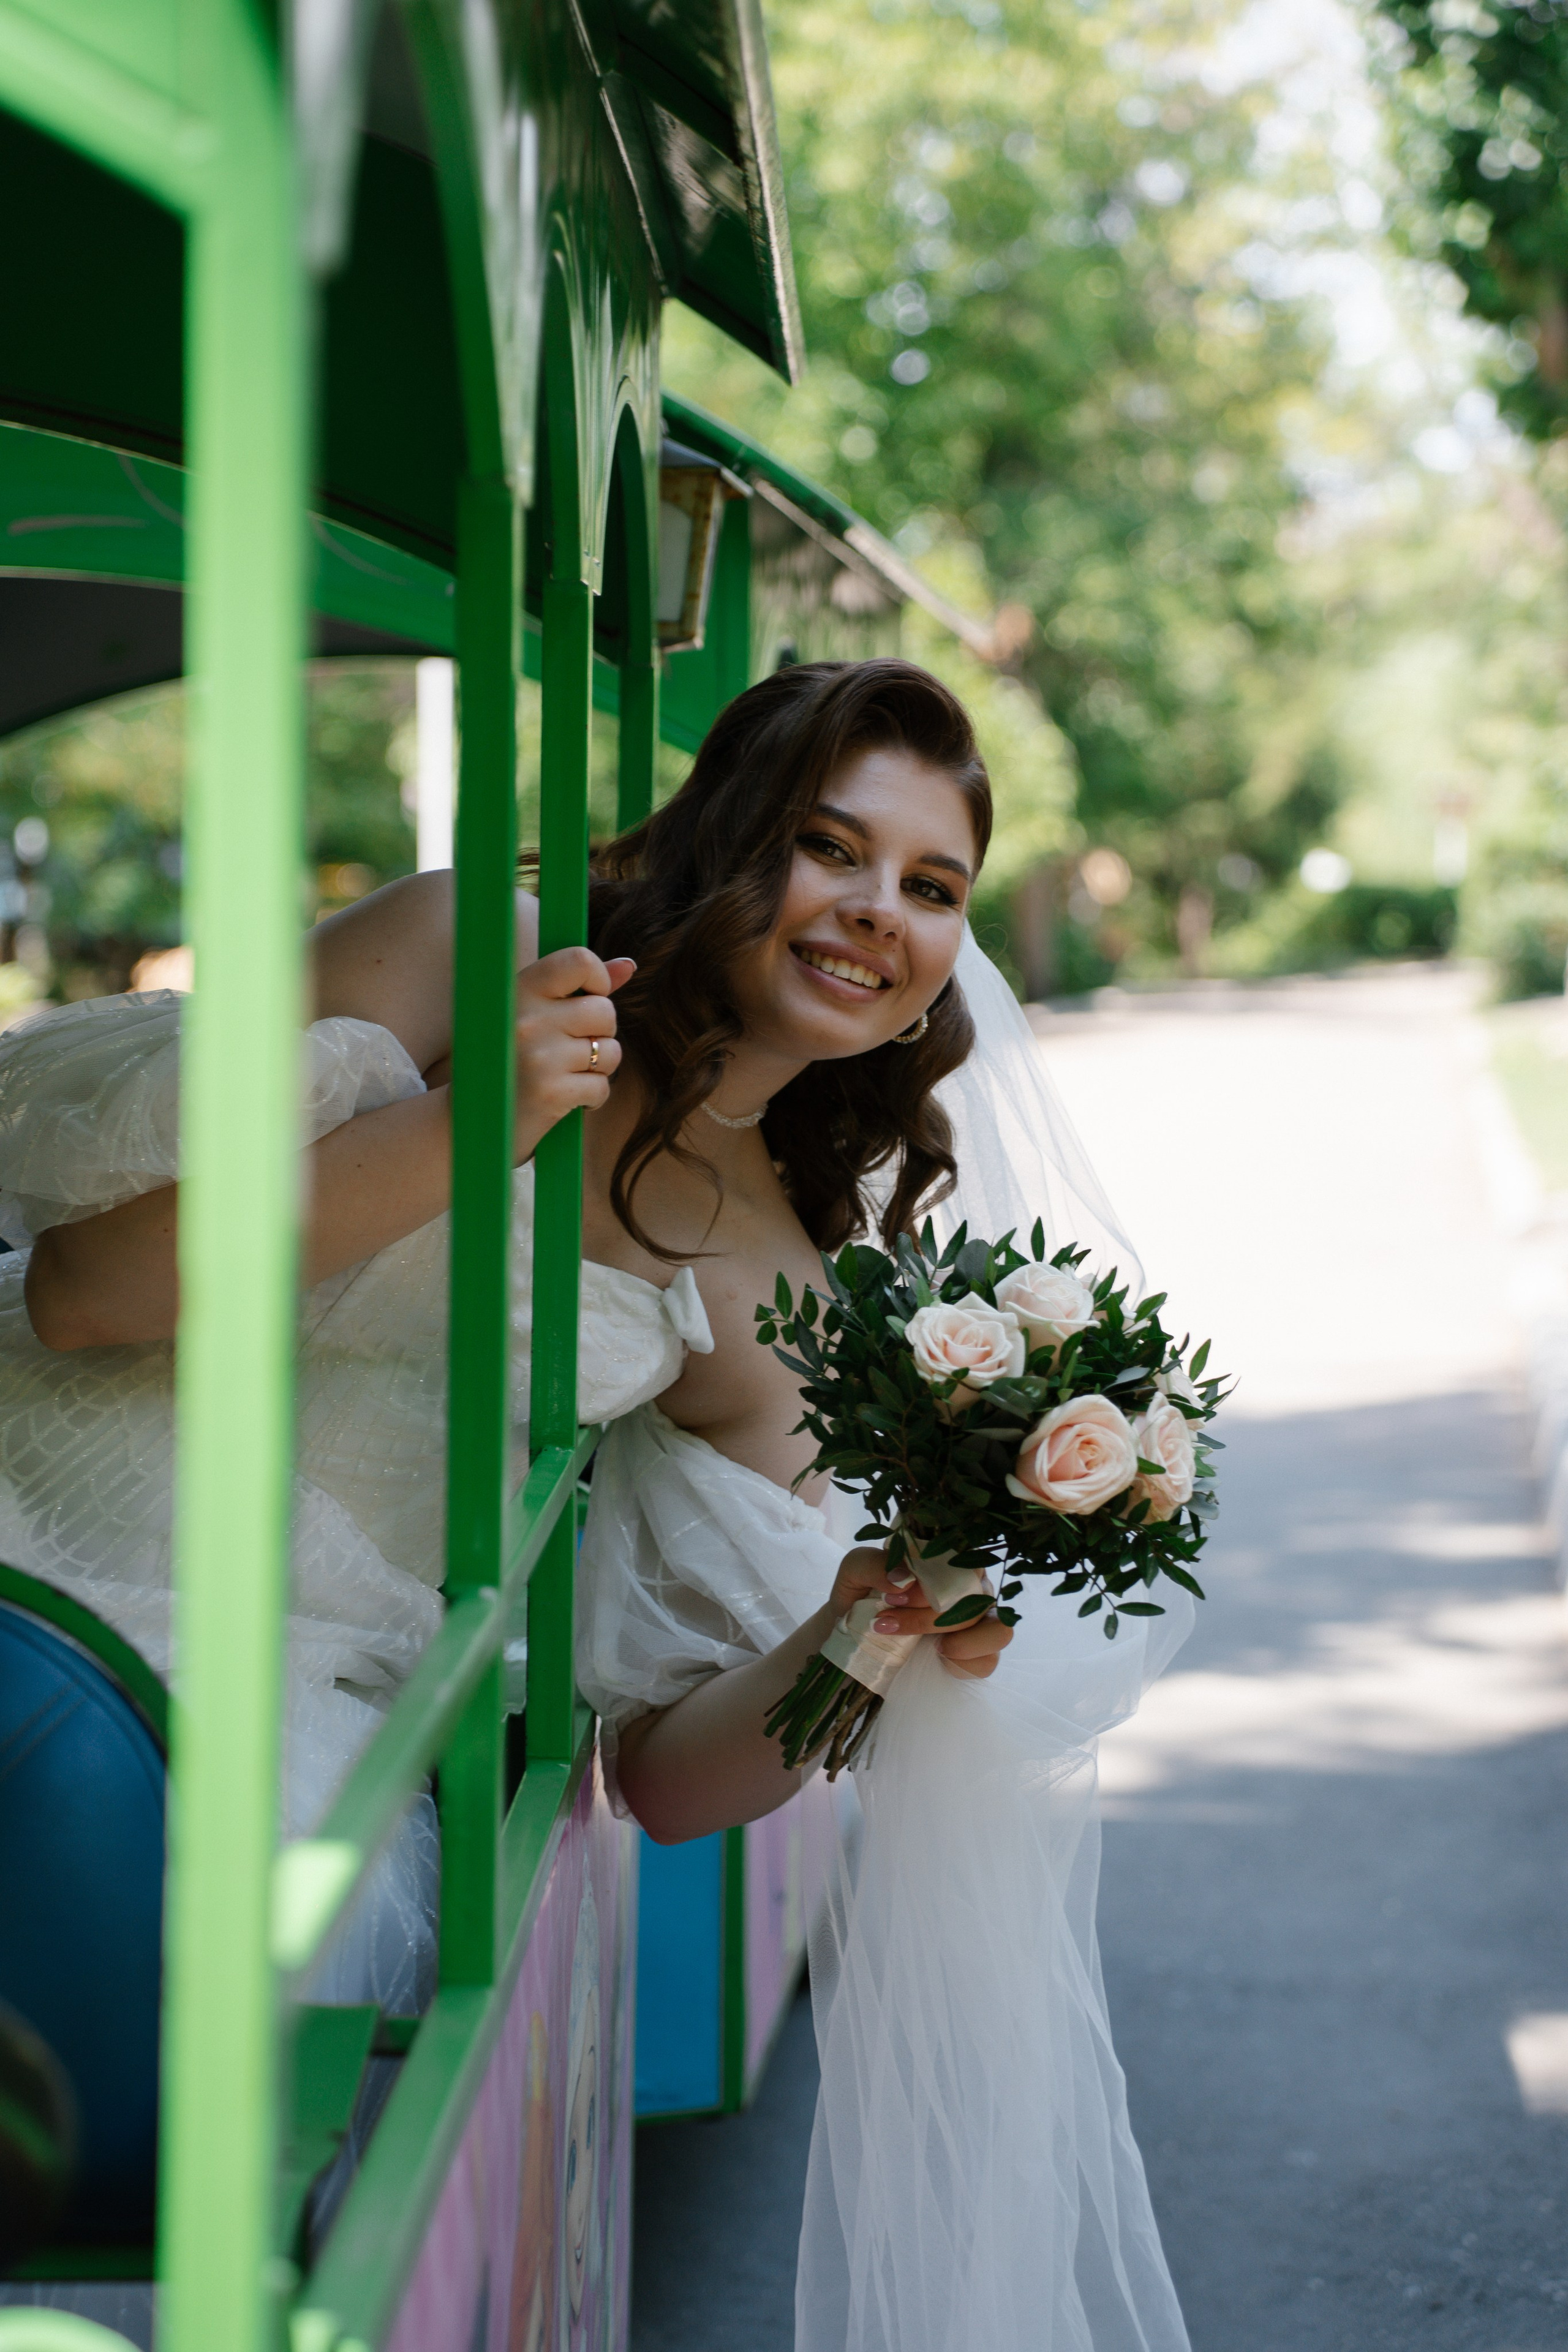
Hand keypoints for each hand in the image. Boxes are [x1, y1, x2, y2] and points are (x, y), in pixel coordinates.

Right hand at [512, 947, 634, 1157]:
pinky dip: (591, 1098)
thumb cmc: (507, 1061)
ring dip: (598, 1068)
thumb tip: (628, 965)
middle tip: (571, 1049)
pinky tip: (564, 1099)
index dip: (598, 979)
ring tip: (565, 1075)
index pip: (579, 961)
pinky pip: (601, 1088)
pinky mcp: (550, 1093)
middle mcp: (527, 1019)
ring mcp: (539, 1057)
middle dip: (600, 1034)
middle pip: (605, 1011)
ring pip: (610, 1051)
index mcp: (518, 990)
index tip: (589, 998)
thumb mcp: (530, 1012)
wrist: (473, 1121)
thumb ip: (578, 987)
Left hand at [828, 1546, 1014, 1681]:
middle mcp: (972, 1588)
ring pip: (998, 1629)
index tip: (893, 1596)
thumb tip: (904, 1577)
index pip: (965, 1560)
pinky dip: (964, 1661)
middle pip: (977, 1597)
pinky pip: (989, 1660)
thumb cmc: (861, 1596)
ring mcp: (979, 1624)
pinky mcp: (977, 1656)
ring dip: (961, 1639)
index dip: (935, 1581)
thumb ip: (874, 1564)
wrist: (854, 1640)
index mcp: (951, 1561)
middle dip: (929, 1616)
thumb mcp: (855, 1571)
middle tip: (887, 1623)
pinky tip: (937, 1657)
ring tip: (930, 1646)